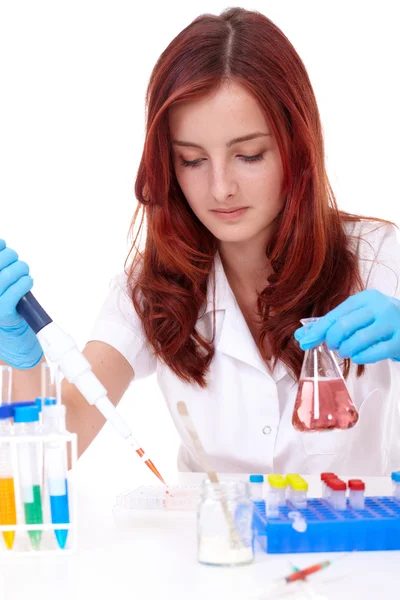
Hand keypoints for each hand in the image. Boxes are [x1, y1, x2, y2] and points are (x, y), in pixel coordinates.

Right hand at [0, 239, 42, 368]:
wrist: (4, 321)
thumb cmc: (1, 292)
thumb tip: (1, 241)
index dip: (0, 246)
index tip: (4, 246)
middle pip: (3, 258)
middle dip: (13, 257)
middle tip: (16, 263)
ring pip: (13, 271)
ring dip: (22, 269)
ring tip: (23, 273)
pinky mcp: (2, 309)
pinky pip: (20, 287)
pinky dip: (27, 281)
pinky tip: (26, 282)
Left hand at [294, 289, 399, 363]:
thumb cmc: (383, 321)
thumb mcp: (361, 314)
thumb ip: (335, 322)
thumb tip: (303, 334)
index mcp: (367, 298)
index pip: (336, 314)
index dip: (318, 329)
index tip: (305, 340)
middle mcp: (380, 307)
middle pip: (343, 326)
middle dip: (331, 340)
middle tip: (332, 346)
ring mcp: (392, 323)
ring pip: (357, 340)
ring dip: (345, 350)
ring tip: (345, 351)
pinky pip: (374, 353)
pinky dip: (361, 357)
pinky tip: (358, 357)